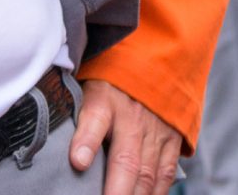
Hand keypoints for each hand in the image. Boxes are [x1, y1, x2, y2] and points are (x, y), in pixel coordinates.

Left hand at [70, 78, 182, 194]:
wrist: (159, 56)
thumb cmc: (112, 79)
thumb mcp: (89, 86)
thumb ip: (76, 115)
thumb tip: (63, 148)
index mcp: (105, 98)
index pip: (95, 118)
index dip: (87, 141)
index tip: (78, 162)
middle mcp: (133, 116)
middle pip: (126, 160)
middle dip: (117, 191)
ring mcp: (156, 129)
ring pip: (147, 173)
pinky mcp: (173, 138)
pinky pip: (166, 172)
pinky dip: (156, 193)